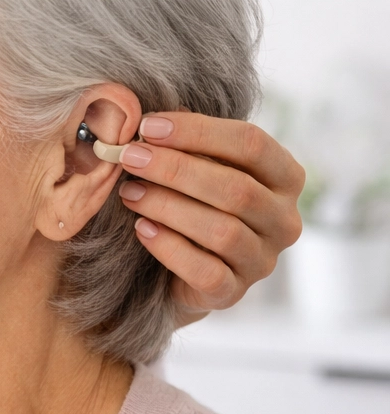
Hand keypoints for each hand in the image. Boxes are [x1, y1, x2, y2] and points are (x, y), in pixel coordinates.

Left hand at [115, 113, 304, 320]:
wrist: (183, 270)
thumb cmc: (194, 203)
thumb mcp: (198, 168)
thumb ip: (187, 144)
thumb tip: (151, 122)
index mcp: (285, 177)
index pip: (252, 144)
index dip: (198, 131)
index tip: (148, 126)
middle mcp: (284, 219)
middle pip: (236, 188)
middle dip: (175, 168)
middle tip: (129, 157)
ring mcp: (263, 259)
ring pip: (221, 230)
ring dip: (167, 206)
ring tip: (128, 192)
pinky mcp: (234, 291)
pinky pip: (206, 271)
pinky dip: (169, 247)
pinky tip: (141, 229)